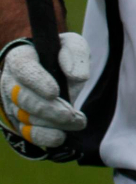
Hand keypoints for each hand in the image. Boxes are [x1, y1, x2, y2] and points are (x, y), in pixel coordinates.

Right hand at [0, 32, 88, 149]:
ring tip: (77, 122)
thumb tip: (76, 76)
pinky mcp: (19, 121)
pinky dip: (44, 137)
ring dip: (52, 123)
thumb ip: (76, 54)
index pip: (23, 68)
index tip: (55, 92)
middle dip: (48, 109)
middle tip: (71, 114)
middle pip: (23, 98)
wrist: (53, 70)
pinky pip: (26, 133)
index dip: (37, 81)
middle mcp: (11, 82)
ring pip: (26, 118)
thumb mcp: (72, 46)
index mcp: (21, 58)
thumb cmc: (60, 55)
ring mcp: (12, 104)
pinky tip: (61, 136)